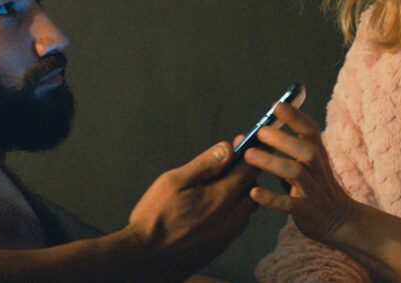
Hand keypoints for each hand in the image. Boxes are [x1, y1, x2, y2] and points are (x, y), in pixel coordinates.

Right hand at [126, 141, 257, 278]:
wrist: (147, 259)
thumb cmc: (156, 217)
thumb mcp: (174, 182)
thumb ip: (204, 164)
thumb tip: (228, 148)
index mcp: (222, 197)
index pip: (249, 169)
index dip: (249, 151)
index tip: (244, 140)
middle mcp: (232, 216)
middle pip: (253, 187)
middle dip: (246, 170)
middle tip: (232, 160)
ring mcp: (228, 233)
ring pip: (247, 206)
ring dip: (241, 191)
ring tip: (223, 182)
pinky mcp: (221, 245)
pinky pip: (238, 222)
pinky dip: (234, 209)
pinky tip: (216, 206)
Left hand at [243, 102, 354, 245]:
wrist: (340, 220)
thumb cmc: (314, 186)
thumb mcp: (305, 165)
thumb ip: (280, 150)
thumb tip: (246, 135)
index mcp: (317, 154)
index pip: (311, 130)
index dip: (296, 116)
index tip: (277, 105)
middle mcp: (318, 170)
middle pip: (306, 150)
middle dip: (284, 139)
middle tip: (260, 131)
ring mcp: (314, 191)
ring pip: (296, 173)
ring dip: (273, 162)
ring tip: (249, 155)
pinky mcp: (308, 211)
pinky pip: (290, 204)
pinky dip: (272, 198)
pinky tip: (254, 192)